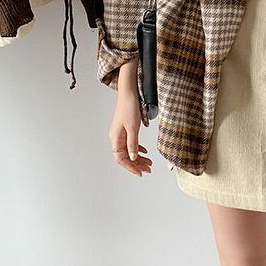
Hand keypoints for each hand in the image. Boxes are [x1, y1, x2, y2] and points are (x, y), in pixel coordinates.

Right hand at [108, 59, 152, 176]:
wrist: (129, 92)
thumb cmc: (129, 107)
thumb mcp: (133, 128)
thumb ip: (133, 144)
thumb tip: (133, 158)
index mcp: (115, 138)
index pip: (121, 159)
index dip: (131, 167)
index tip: (140, 173)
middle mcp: (116, 137)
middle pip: (125, 156)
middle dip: (137, 164)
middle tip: (148, 169)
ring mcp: (121, 133)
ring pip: (129, 150)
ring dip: (139, 157)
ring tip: (149, 163)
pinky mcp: (126, 128)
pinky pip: (130, 143)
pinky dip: (138, 148)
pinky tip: (144, 152)